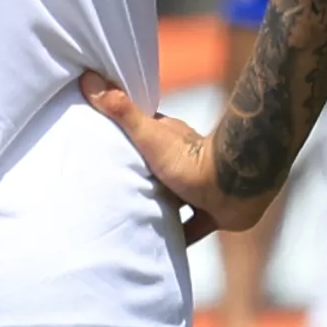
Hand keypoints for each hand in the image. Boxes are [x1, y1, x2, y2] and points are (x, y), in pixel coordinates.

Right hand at [78, 72, 272, 244]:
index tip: (107, 144)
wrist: (238, 185)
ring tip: (134, 219)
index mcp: (171, 139)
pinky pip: (194, 227)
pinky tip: (165, 248)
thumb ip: (121, 111)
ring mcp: (201, 187)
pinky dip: (181, 237)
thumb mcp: (148, 135)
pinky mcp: (214, 213)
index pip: (145, 133)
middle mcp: (186, 161)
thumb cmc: (192, 158)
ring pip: (176, 198)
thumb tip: (89, 78)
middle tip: (114, 189)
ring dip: (160, 207)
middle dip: (141, 177)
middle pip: (158, 167)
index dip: (128, 137)